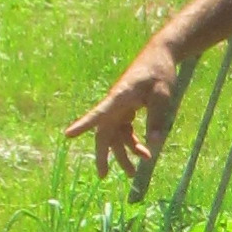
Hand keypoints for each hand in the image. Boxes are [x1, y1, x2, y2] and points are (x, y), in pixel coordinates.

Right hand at [65, 45, 180, 176]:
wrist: (159, 56)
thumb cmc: (159, 72)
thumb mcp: (163, 96)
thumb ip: (156, 120)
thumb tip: (152, 145)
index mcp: (119, 97)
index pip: (99, 113)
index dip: (83, 125)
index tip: (68, 135)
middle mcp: (115, 104)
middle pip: (104, 133)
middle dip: (103, 155)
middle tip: (103, 176)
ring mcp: (120, 108)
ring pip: (116, 136)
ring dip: (122, 154)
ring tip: (132, 173)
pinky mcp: (127, 110)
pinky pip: (125, 131)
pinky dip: (132, 143)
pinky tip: (143, 153)